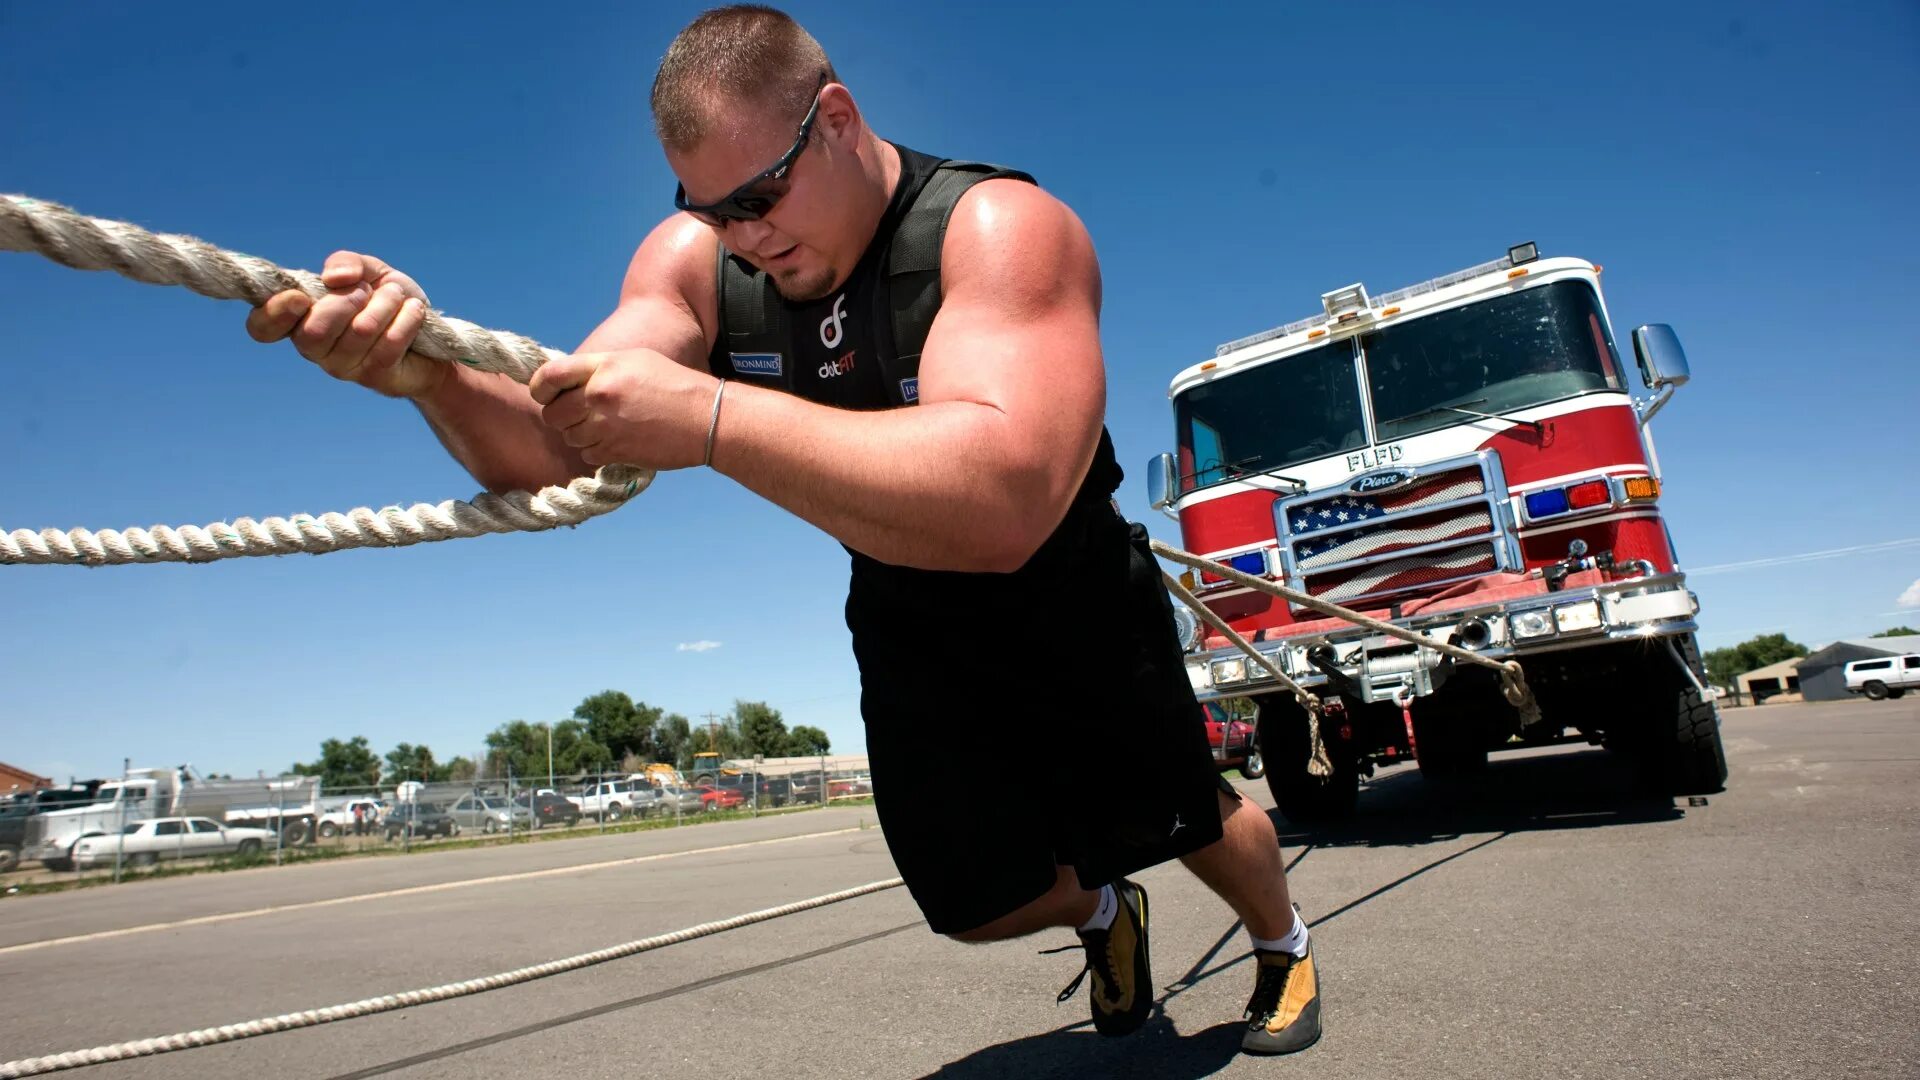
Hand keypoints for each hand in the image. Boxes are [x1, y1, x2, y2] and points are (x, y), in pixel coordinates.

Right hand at [245, 252, 444, 398]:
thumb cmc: (387, 298)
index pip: (263, 328)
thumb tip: (334, 276)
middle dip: (347, 300)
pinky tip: (414, 311)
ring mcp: (343, 366)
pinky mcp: (374, 376)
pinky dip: (406, 319)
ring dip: (385, 304)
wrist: (429, 331)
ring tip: (397, 296)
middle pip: (314, 331)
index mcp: (299, 318)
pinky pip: (389, 344)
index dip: (274, 314)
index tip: (299, 297)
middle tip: (367, 290)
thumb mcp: (367, 271)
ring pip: (359, 332)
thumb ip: (346, 263)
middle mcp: (314, 348)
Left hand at [529, 349, 717, 468]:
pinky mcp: (615, 452)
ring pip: (569, 437)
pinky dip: (596, 451)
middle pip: (553, 413)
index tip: (543, 395)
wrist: (706, 418)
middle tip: (578, 416)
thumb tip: (568, 384)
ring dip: (580, 435)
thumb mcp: (635, 360)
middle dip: (560, 417)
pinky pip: (587, 455)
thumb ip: (599, 369)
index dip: (539, 387)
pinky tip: (617, 441)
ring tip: (605, 428)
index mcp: (603, 367)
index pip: (550, 376)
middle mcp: (600, 395)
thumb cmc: (674, 385)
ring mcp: (606, 426)